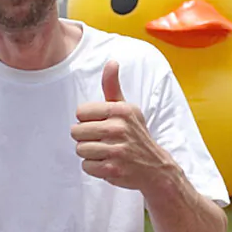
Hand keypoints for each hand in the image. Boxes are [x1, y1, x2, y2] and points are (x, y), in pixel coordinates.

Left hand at [71, 61, 172, 191]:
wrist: (155, 167)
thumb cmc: (135, 134)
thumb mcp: (126, 108)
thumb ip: (112, 87)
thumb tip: (111, 61)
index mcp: (121, 110)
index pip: (80, 112)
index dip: (86, 120)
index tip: (100, 124)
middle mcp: (119, 128)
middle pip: (76, 132)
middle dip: (85, 138)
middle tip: (102, 140)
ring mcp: (117, 150)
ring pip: (80, 149)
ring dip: (89, 153)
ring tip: (105, 152)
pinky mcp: (113, 169)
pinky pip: (86, 166)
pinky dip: (94, 167)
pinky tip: (108, 163)